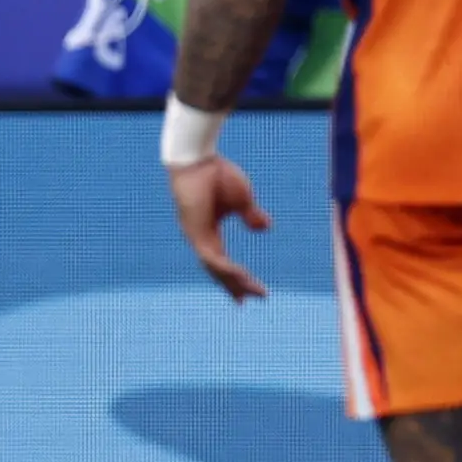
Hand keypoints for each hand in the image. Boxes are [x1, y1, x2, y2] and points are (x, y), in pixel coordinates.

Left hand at [168, 155, 272, 301]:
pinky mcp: (195, 233)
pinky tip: (240, 276)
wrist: (199, 160)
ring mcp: (196, 237)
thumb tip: (266, 228)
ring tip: (252, 292)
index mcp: (209, 231)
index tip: (248, 292)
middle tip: (249, 301)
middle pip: (217, 271)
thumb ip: (252, 216)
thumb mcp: (242, 199)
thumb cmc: (217, 174)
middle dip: (234, 286)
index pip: (221, 262)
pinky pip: (213, 259)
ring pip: (216, 269)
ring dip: (234, 282)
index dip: (234, 277)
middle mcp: (201, 238)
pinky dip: (227, 269)